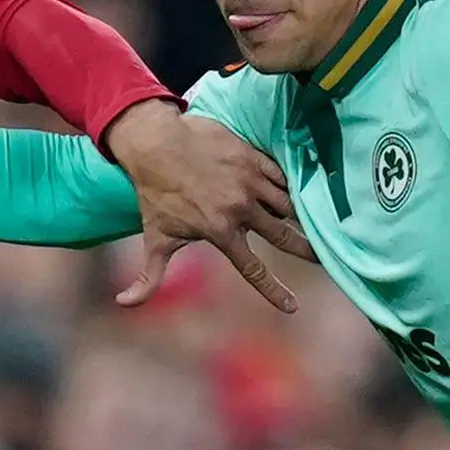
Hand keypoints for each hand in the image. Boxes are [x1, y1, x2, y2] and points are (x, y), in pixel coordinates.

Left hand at [100, 100, 311, 313]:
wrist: (155, 142)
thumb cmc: (154, 193)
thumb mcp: (154, 237)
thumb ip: (148, 277)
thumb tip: (124, 304)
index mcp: (221, 232)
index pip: (254, 269)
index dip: (274, 291)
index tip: (292, 307)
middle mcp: (241, 209)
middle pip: (284, 236)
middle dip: (307, 250)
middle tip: (325, 258)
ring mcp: (250, 182)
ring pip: (285, 204)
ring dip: (292, 215)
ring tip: (301, 221)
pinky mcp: (253, 159)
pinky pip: (280, 177)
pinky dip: (285, 186)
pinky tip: (288, 190)